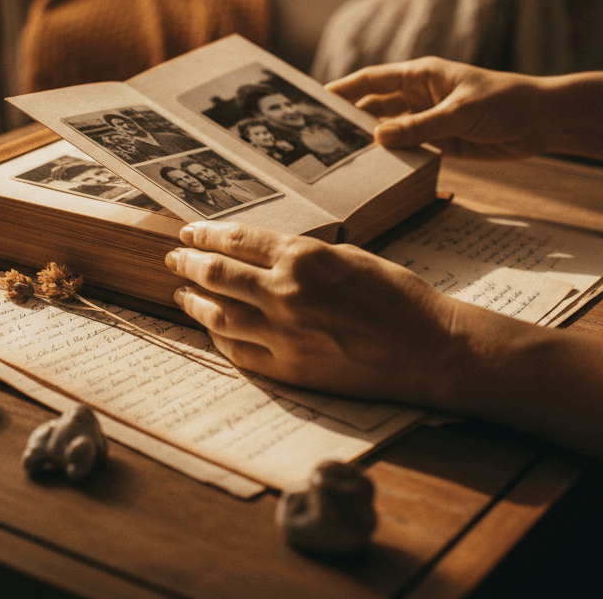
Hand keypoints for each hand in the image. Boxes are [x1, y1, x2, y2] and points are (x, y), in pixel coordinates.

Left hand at [165, 220, 467, 404]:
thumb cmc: (396, 296)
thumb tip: (260, 253)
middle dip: (188, 263)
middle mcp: (286, 293)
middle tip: (174, 258)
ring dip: (194, 301)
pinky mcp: (289, 369)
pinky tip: (211, 327)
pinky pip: (238, 351)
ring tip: (182, 293)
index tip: (189, 232)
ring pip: (218, 314)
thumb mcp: (347, 256)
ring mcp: (284, 334)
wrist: (428, 349)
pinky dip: (218, 336)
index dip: (205, 234)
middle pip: (217, 274)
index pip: (236, 239)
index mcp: (303, 257)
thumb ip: (301, 255)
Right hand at [326, 57, 549, 158]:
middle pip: (375, 107)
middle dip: (351, 119)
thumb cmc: (504, 102)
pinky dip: (393, 157)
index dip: (344, 89)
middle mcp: (419, 95)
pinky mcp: (440, 141)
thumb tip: (378, 137)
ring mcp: (428, 119)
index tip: (316, 99)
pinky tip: (377, 170)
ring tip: (343, 158)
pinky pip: (408, 148)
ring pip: (389, 130)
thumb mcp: (459, 113)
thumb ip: (418, 127)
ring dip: (372, 142)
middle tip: (321, 136)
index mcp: (420, 76)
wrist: (542, 121)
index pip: (371, 80)